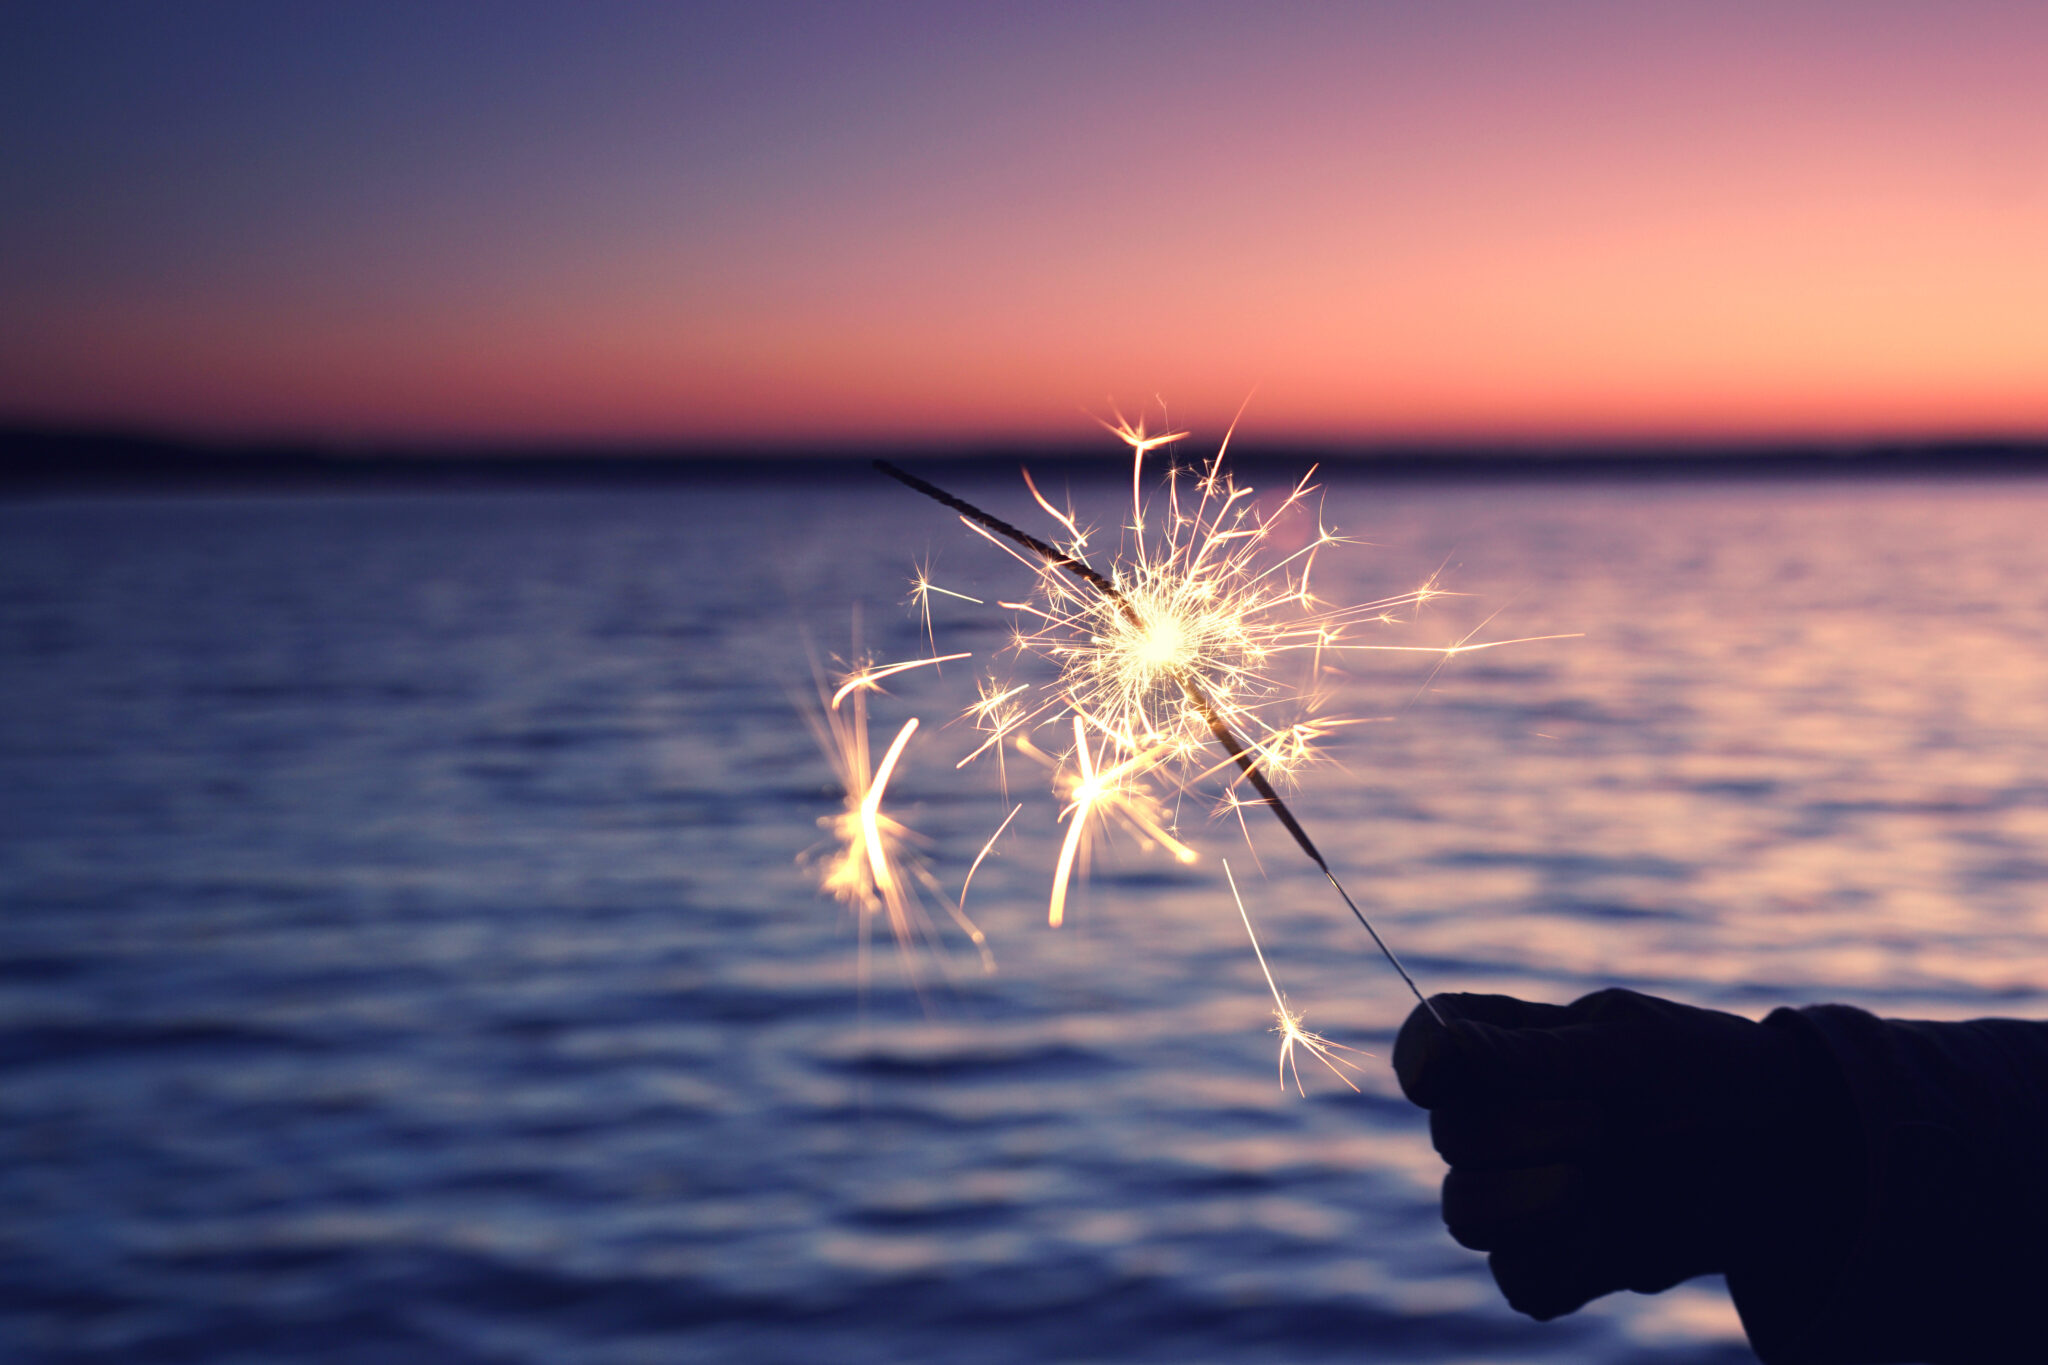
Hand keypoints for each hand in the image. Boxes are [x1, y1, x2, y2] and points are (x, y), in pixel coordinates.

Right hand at [1393, 989, 1856, 1320]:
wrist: (1797, 1158)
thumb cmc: (1715, 1075)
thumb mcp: (1634, 1050)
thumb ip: (1533, 1057)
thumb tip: (1434, 1049)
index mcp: (1509, 1043)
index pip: (1429, 1043)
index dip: (1420, 1058)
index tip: (1438, 1074)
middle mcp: (1503, 1117)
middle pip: (1449, 1136)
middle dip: (1515, 1133)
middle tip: (1599, 1121)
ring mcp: (1526, 1192)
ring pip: (1464, 1215)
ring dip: (1520, 1204)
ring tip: (1589, 1186)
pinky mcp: (1560, 1259)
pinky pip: (1518, 1279)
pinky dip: (1556, 1264)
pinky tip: (1604, 1235)